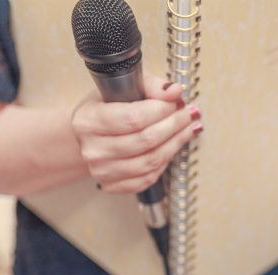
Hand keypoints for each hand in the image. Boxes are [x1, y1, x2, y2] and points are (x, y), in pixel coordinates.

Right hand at [70, 75, 200, 193]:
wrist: (89, 134)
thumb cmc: (106, 108)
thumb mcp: (122, 87)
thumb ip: (151, 87)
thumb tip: (175, 91)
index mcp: (88, 120)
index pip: (133, 118)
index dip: (161, 110)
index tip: (176, 102)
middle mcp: (92, 149)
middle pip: (146, 141)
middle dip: (174, 125)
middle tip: (189, 114)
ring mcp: (101, 171)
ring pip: (151, 161)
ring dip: (176, 143)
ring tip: (189, 128)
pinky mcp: (112, 185)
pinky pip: (149, 178)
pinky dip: (166, 162)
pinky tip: (174, 146)